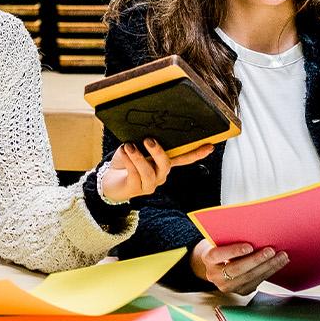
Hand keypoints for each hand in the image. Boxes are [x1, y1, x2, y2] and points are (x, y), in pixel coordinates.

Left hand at [99, 139, 213, 202]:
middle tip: (148, 140)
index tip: (210, 146)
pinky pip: (134, 175)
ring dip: (138, 157)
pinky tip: (124, 152)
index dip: (197, 153)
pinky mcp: (135, 189)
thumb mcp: (135, 147)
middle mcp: (160, 175)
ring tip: (129, 146)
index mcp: (163, 164)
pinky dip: (128, 162)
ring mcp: (149, 184)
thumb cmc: (125, 160)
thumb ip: (142, 141)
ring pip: (148, 171)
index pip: (184, 158)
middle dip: (158, 152)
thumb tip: (146, 131)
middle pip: (166, 164)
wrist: (109, 178)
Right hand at [190, 239, 288, 294]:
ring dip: (268, 267)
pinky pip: (256, 283)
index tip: (249, 246)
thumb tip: (254, 231)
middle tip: (271, 251)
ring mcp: (227, 286)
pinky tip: (278, 264)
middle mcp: (215, 275)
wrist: (218, 263)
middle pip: (237, 269)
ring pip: (249, 278)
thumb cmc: (223, 245)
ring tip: (281, 256)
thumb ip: (232, 237)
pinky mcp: (240, 292)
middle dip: (256, 260)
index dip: (234, 251)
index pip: (219, 255)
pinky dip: (269, 272)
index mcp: (208, 258)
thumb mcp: (222, 240)